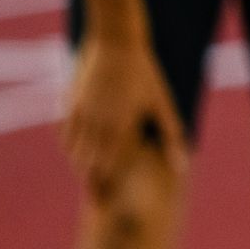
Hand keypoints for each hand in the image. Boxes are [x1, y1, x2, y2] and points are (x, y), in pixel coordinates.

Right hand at [63, 32, 186, 196]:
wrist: (116, 42)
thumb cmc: (145, 73)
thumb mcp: (162, 103)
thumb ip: (171, 135)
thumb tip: (183, 164)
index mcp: (119, 127)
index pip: (109, 168)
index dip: (106, 188)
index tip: (106, 206)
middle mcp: (95, 125)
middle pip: (88, 165)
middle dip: (92, 185)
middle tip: (97, 203)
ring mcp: (79, 115)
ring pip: (75, 152)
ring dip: (81, 167)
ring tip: (88, 181)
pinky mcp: (70, 104)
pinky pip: (65, 134)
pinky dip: (70, 148)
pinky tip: (75, 153)